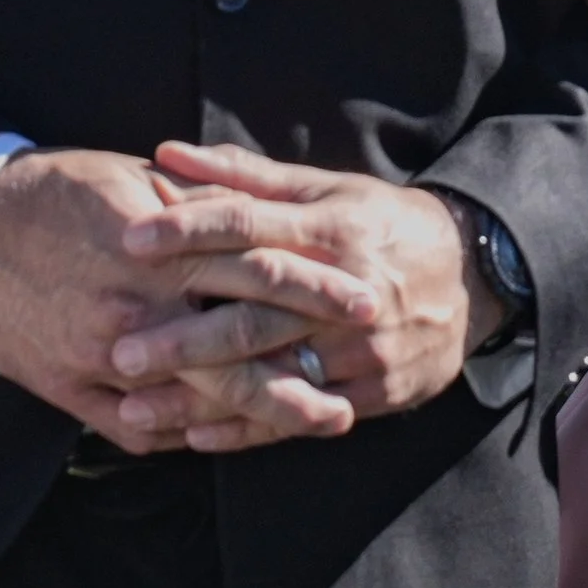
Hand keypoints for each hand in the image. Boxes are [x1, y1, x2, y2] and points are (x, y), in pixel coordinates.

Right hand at [0, 147, 376, 455]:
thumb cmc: (57, 192)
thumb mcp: (134, 179)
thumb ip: (198, 202)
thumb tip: (260, 209)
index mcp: (161, 247)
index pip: (257, 269)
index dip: (314, 287)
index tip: (364, 297)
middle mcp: (138, 307)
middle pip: (237, 347)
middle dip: (301, 368)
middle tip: (355, 389)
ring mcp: (103, 356)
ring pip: (196, 399)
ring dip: (259, 415)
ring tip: (315, 421)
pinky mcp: (72, 390)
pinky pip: (142, 429)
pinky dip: (190, 436)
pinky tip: (232, 438)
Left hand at [104, 144, 489, 451]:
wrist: (469, 273)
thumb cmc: (378, 223)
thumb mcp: (323, 188)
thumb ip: (244, 175)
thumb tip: (169, 152)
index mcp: (331, 229)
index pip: (249, 225)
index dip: (189, 230)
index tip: (130, 239)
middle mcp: (344, 290)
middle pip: (252, 315)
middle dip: (182, 337)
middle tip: (118, 349)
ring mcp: (361, 348)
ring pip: (269, 377)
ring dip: (198, 398)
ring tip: (135, 408)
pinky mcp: (374, 391)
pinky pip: (302, 415)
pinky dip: (248, 429)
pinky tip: (196, 435)